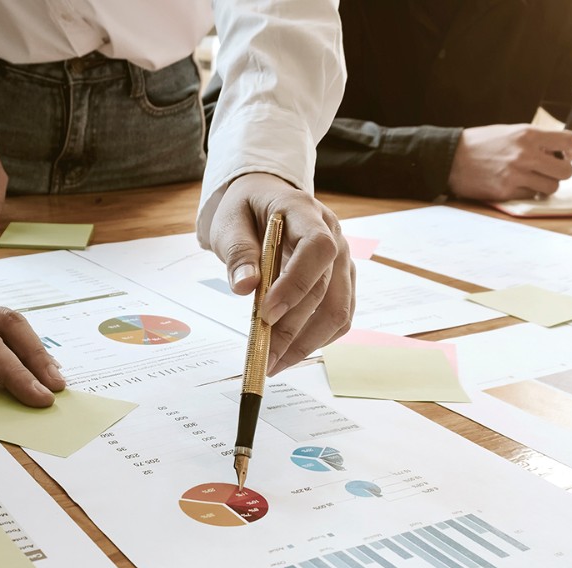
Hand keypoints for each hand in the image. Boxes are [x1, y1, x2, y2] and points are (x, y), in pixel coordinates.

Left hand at [208, 172, 353, 374]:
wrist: (265, 200)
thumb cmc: (246, 209)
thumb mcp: (229, 221)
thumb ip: (238, 251)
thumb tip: (245, 286)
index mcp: (306, 212)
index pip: (317, 248)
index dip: (296, 283)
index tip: (266, 313)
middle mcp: (334, 236)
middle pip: (324, 289)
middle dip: (291, 329)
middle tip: (261, 357)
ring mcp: (342, 260)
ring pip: (338, 310)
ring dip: (306, 343)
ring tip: (274, 364)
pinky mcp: (341, 281)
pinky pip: (339, 317)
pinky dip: (317, 340)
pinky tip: (289, 353)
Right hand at [447, 124, 571, 200]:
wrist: (451, 158)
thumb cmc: (480, 143)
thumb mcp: (510, 132)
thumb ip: (534, 140)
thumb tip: (557, 150)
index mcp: (528, 135)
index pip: (569, 142)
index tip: (569, 155)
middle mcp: (525, 155)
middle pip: (565, 171)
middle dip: (561, 172)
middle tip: (551, 171)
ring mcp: (516, 175)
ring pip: (551, 187)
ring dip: (545, 185)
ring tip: (533, 180)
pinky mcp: (506, 192)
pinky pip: (531, 196)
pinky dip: (528, 192)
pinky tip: (517, 185)